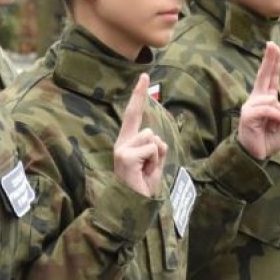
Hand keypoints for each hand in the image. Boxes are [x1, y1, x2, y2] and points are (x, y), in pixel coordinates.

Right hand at [113, 74, 166, 194]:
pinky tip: (143, 174)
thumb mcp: (153, 163)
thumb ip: (155, 147)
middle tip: (148, 171)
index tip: (144, 74)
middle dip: (158, 151)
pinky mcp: (125, 156)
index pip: (134, 113)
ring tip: (146, 173)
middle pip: (151, 132)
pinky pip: (152, 149)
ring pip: (152, 140)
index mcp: (127, 142)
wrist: (133, 205)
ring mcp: (122, 149)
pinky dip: (154, 163)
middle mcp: (121, 143)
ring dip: (156, 158)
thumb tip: (156, 139)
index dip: (139, 94)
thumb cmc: (143, 186)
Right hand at [236, 43, 279, 160]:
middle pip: (264, 76)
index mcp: (266, 100)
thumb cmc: (269, 140)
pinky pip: (268, 109)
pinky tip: (279, 124)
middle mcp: (256, 100)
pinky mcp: (248, 115)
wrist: (257, 156)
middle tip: (272, 44)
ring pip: (272, 100)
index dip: (272, 62)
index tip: (274, 46)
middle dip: (269, 60)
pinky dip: (277, 117)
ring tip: (279, 126)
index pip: (270, 78)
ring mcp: (251, 106)